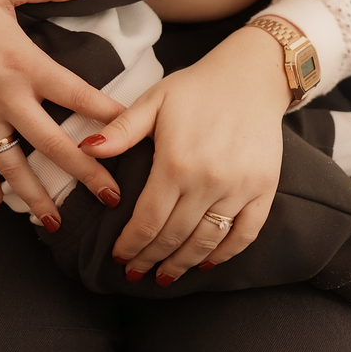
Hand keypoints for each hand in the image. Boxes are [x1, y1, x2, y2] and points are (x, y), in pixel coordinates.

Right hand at [0, 0, 126, 226]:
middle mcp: (3, 97)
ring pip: (13, 165)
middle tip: (113, 199)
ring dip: (36, 195)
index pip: (76, 93)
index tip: (134, 132)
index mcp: (21, 62)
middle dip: (85, 173)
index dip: (108, 113)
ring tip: (57, 223)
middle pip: (52, 143)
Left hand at [80, 25, 292, 283]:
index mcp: (176, 162)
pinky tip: (206, 263)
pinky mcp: (264, 189)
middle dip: (151, 259)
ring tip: (165, 276)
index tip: (119, 258)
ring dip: (183, 264)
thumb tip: (85, 150)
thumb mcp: (153, 101)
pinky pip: (244, 233)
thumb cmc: (196, 88)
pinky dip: (225, 253)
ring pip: (207, 241)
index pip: (148, 220)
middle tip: (136, 273)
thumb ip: (121, 130)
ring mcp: (240, 188)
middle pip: (174, 236)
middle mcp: (209, 181)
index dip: (132, 244)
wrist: (252, 75)